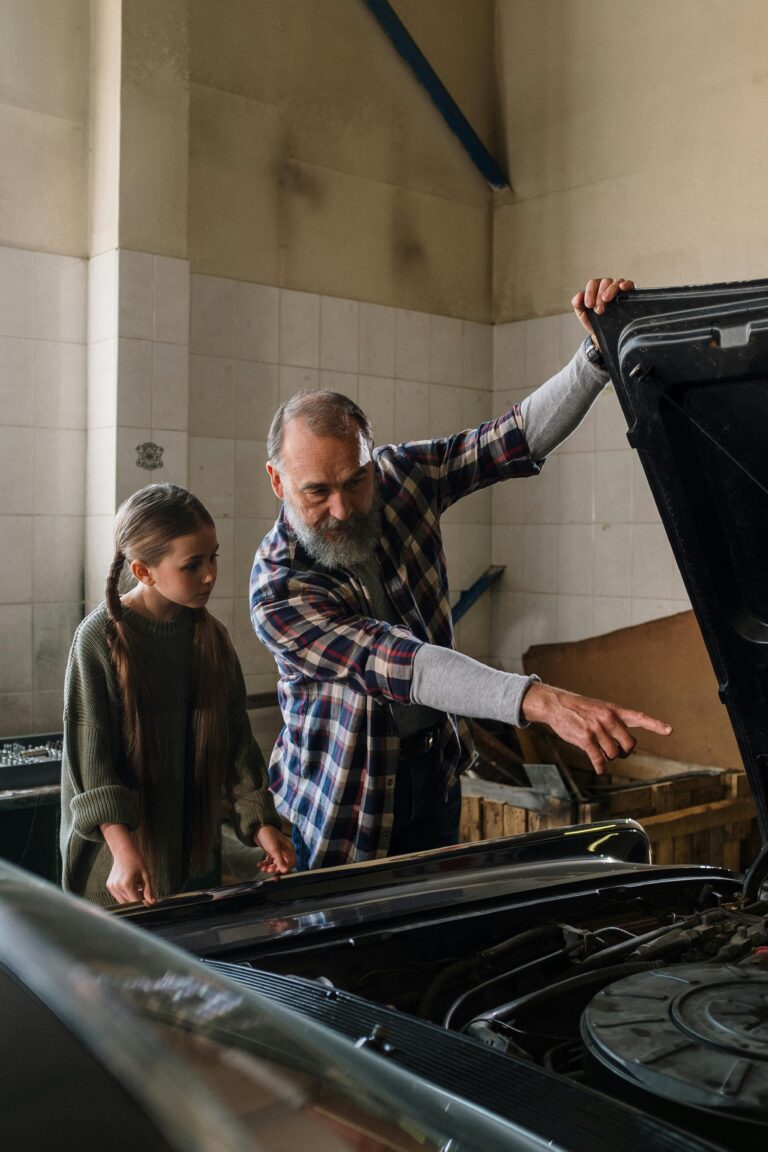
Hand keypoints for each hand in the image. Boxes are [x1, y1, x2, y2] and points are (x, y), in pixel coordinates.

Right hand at [101, 823, 155, 904]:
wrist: (124, 851)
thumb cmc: (136, 860)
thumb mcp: (146, 875)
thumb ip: (149, 891)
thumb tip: (152, 903)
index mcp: (126, 884)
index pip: (135, 902)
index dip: (144, 903)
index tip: (150, 901)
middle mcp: (117, 887)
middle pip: (129, 903)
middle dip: (138, 900)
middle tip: (144, 892)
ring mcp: (112, 887)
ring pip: (123, 901)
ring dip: (132, 898)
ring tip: (137, 886)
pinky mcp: (109, 886)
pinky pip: (119, 896)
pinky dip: (126, 894)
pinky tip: (130, 885)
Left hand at [254, 824, 295, 872]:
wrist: (257, 828)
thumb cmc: (268, 835)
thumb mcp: (274, 849)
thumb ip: (280, 861)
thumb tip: (285, 871)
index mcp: (289, 849)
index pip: (291, 862)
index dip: (286, 868)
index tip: (279, 871)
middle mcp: (284, 851)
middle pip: (282, 864)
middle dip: (274, 868)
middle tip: (268, 869)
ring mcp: (277, 852)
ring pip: (275, 864)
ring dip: (268, 867)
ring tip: (262, 868)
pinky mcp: (271, 852)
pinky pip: (269, 861)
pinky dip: (265, 864)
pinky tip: (260, 864)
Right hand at [521, 682, 671, 774]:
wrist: (557, 705)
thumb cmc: (580, 708)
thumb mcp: (600, 708)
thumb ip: (614, 721)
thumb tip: (624, 743)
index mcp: (614, 711)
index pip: (639, 717)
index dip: (655, 725)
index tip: (669, 730)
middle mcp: (608, 719)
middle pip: (629, 745)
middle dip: (625, 752)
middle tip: (619, 752)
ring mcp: (597, 729)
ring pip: (613, 754)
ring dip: (608, 757)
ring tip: (600, 751)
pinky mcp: (586, 739)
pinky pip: (598, 759)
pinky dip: (600, 767)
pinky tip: (600, 769)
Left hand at [572, 277, 634, 342]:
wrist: (604, 334)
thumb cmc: (594, 320)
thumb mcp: (583, 314)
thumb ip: (578, 304)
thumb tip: (578, 297)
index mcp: (596, 288)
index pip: (593, 284)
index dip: (590, 293)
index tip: (589, 305)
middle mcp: (607, 286)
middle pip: (604, 282)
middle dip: (600, 295)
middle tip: (598, 309)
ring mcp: (618, 288)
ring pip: (615, 282)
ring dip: (610, 290)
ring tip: (606, 300)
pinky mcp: (629, 293)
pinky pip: (629, 284)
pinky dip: (626, 284)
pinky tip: (622, 287)